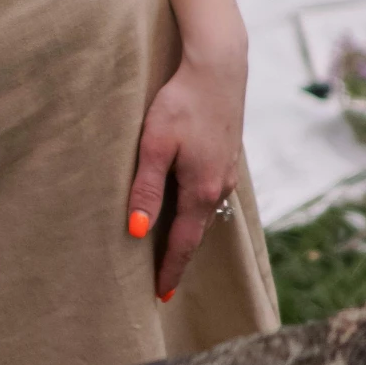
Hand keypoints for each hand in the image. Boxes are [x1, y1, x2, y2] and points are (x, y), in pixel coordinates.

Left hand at [127, 47, 245, 300]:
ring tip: (173, 251)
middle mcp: (220, 188)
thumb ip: (147, 188)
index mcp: (202, 191)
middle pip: (197, 233)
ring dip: (189, 233)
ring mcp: (227, 172)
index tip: (160, 297)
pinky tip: (189, 207)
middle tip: (164, 283)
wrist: (219, 68)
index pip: (183, 243)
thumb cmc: (182, 103)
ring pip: (205, 213)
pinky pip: (211, 194)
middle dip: (180, 257)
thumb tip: (138, 232)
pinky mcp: (227, 155)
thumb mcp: (156, 145)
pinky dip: (197, 210)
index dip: (171, 270)